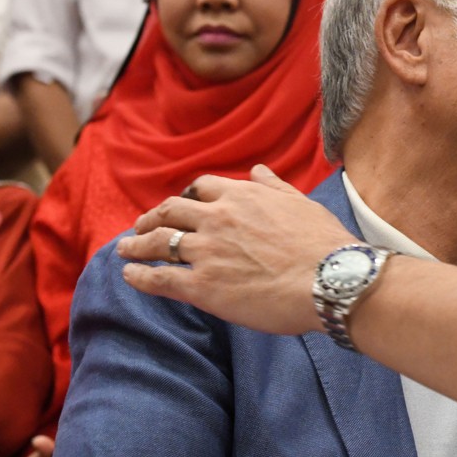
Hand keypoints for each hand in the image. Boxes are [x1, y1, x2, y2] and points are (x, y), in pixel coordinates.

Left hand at [116, 165, 356, 335]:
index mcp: (241, 197)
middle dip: (151, 218)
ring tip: (124, 250)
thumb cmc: (324, 244)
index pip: (200, 188)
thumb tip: (257, 170)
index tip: (179, 206)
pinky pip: (159, 278)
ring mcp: (206, 252)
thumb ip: (274, 186)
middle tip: (141, 226)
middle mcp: (217, 219)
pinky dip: (139, 276)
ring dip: (135, 244)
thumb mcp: (301, 203)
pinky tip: (130, 276)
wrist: (331, 279)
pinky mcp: (202, 286)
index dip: (185, 197)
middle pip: (169, 212)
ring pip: (157, 242)